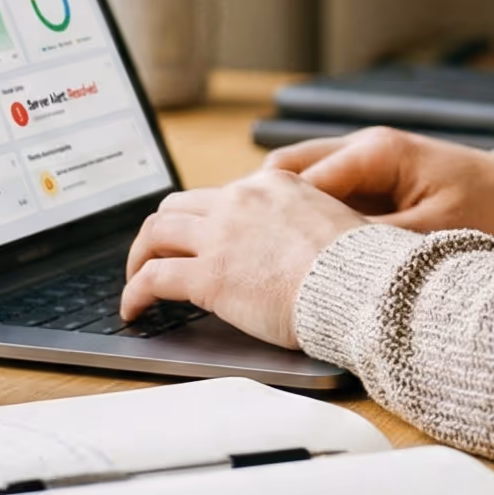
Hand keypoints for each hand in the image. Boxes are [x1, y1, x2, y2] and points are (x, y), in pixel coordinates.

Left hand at [119, 171, 366, 349]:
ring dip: (138, 257)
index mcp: (272, 184)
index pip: (220, 194)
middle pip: (177, 206)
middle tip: (155, 256)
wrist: (359, 286)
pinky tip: (134, 310)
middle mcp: (240, 200)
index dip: (202, 220)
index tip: (198, 240)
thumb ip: (301, 221)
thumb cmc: (357, 265)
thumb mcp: (330, 220)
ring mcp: (220, 236)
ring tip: (136, 280)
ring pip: (155, 233)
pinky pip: (152, 278)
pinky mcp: (208, 276)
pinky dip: (135, 293)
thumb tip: (293, 245)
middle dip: (160, 232)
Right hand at [265, 127, 493, 248]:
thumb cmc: (486, 207)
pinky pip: (317, 192)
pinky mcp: (366, 180)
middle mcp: (361, 147)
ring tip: (259, 256)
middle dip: (261, 209)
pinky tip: (293, 252)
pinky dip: (300, 217)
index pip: (302, 178)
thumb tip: (325, 262)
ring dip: (278, 213)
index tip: (251, 252)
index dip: (272, 216)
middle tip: (243, 254)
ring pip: (295, 179)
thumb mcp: (434, 232)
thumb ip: (378, 242)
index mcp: (376, 151)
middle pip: (286, 170)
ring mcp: (360, 160)